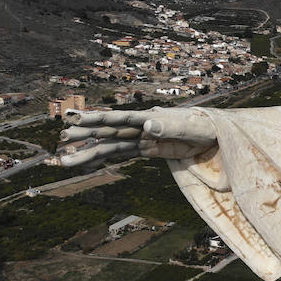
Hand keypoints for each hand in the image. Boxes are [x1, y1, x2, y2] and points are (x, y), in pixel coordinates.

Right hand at [59, 108, 216, 166]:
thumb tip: (147, 124)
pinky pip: (122, 154)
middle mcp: (143, 126)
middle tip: (62, 135)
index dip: (101, 118)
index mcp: (153, 118)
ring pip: (112, 145)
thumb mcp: (192, 129)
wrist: (218, 136)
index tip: (80, 118)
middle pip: (111, 131)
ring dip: (89, 152)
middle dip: (87, 133)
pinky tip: (86, 162)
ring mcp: (143, 138)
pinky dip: (104, 158)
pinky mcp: (147, 149)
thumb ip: (171, 127)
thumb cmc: (208, 128)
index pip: (123, 118)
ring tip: (65, 161)